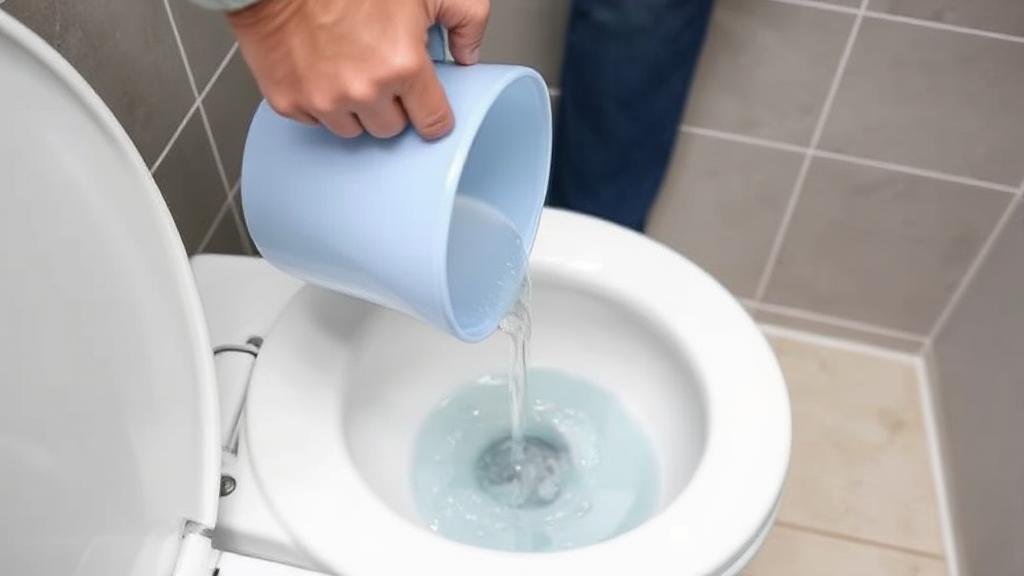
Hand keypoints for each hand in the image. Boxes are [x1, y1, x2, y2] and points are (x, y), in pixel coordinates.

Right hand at [227, 0, 489, 139]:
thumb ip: (466, 19)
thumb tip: (468, 54)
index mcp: (402, 65)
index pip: (433, 122)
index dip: (433, 115)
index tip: (428, 108)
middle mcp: (363, 90)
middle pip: (391, 128)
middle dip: (392, 104)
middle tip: (381, 69)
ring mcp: (323, 100)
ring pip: (353, 129)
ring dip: (356, 107)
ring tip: (348, 66)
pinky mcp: (289, 101)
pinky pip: (315, 120)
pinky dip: (320, 101)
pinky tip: (321, 68)